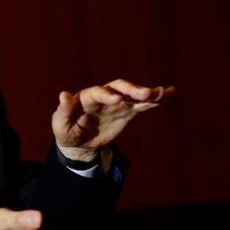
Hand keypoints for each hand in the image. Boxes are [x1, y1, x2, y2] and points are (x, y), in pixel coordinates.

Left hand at [52, 79, 174, 159]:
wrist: (78, 141)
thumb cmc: (66, 131)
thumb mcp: (60, 124)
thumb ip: (64, 110)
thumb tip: (63, 95)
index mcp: (86, 98)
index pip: (97, 92)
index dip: (107, 95)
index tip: (118, 100)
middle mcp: (103, 96)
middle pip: (119, 87)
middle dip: (132, 90)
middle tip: (145, 94)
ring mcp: (116, 103)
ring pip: (133, 94)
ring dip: (147, 92)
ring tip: (162, 92)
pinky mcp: (126, 111)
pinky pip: (141, 104)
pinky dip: (155, 100)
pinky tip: (169, 94)